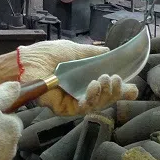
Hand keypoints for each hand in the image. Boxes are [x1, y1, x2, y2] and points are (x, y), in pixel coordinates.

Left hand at [17, 39, 138, 114]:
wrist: (27, 62)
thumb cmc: (46, 54)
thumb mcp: (74, 50)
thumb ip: (93, 53)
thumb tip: (109, 51)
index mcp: (83, 79)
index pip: (106, 88)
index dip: (121, 89)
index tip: (132, 87)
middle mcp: (80, 93)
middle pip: (105, 99)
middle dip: (116, 91)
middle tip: (116, 79)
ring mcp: (72, 102)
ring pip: (98, 105)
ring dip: (106, 92)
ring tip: (105, 79)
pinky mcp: (64, 109)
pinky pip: (83, 108)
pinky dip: (92, 98)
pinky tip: (93, 85)